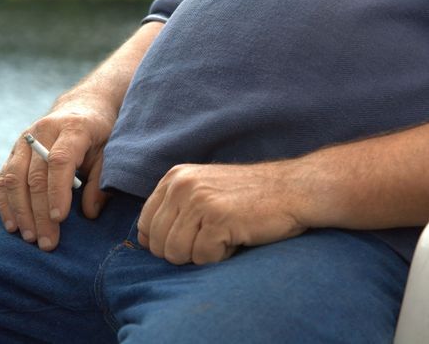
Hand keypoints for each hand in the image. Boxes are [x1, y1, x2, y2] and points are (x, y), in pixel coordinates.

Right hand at [0, 103, 114, 250]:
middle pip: (35, 175)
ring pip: (14, 178)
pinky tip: (12, 225)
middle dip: (39, 212)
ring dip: (20, 211)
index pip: (60, 161)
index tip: (59, 218)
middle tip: (47, 242)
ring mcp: (25, 139)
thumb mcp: (111, 151)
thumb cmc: (101, 133)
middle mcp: (44, 131)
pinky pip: (4, 178)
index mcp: (72, 128)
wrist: (84, 106)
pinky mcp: (15, 150)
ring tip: (30, 238)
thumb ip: (102, 180)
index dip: (57, 191)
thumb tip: (90, 213)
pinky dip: (6, 203)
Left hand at [137, 163, 307, 264]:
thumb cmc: (248, 198)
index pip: (145, 225)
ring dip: (202, 255)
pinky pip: (203, 257)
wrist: (293, 190)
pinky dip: (220, 256)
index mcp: (173, 178)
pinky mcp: (217, 217)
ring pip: (176, 254)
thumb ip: (173, 210)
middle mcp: (181, 185)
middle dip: (183, 252)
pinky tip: (236, 238)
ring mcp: (198, 200)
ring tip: (224, 236)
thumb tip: (143, 241)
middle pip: (158, 244)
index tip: (190, 239)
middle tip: (211, 238)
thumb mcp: (202, 192)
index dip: (164, 242)